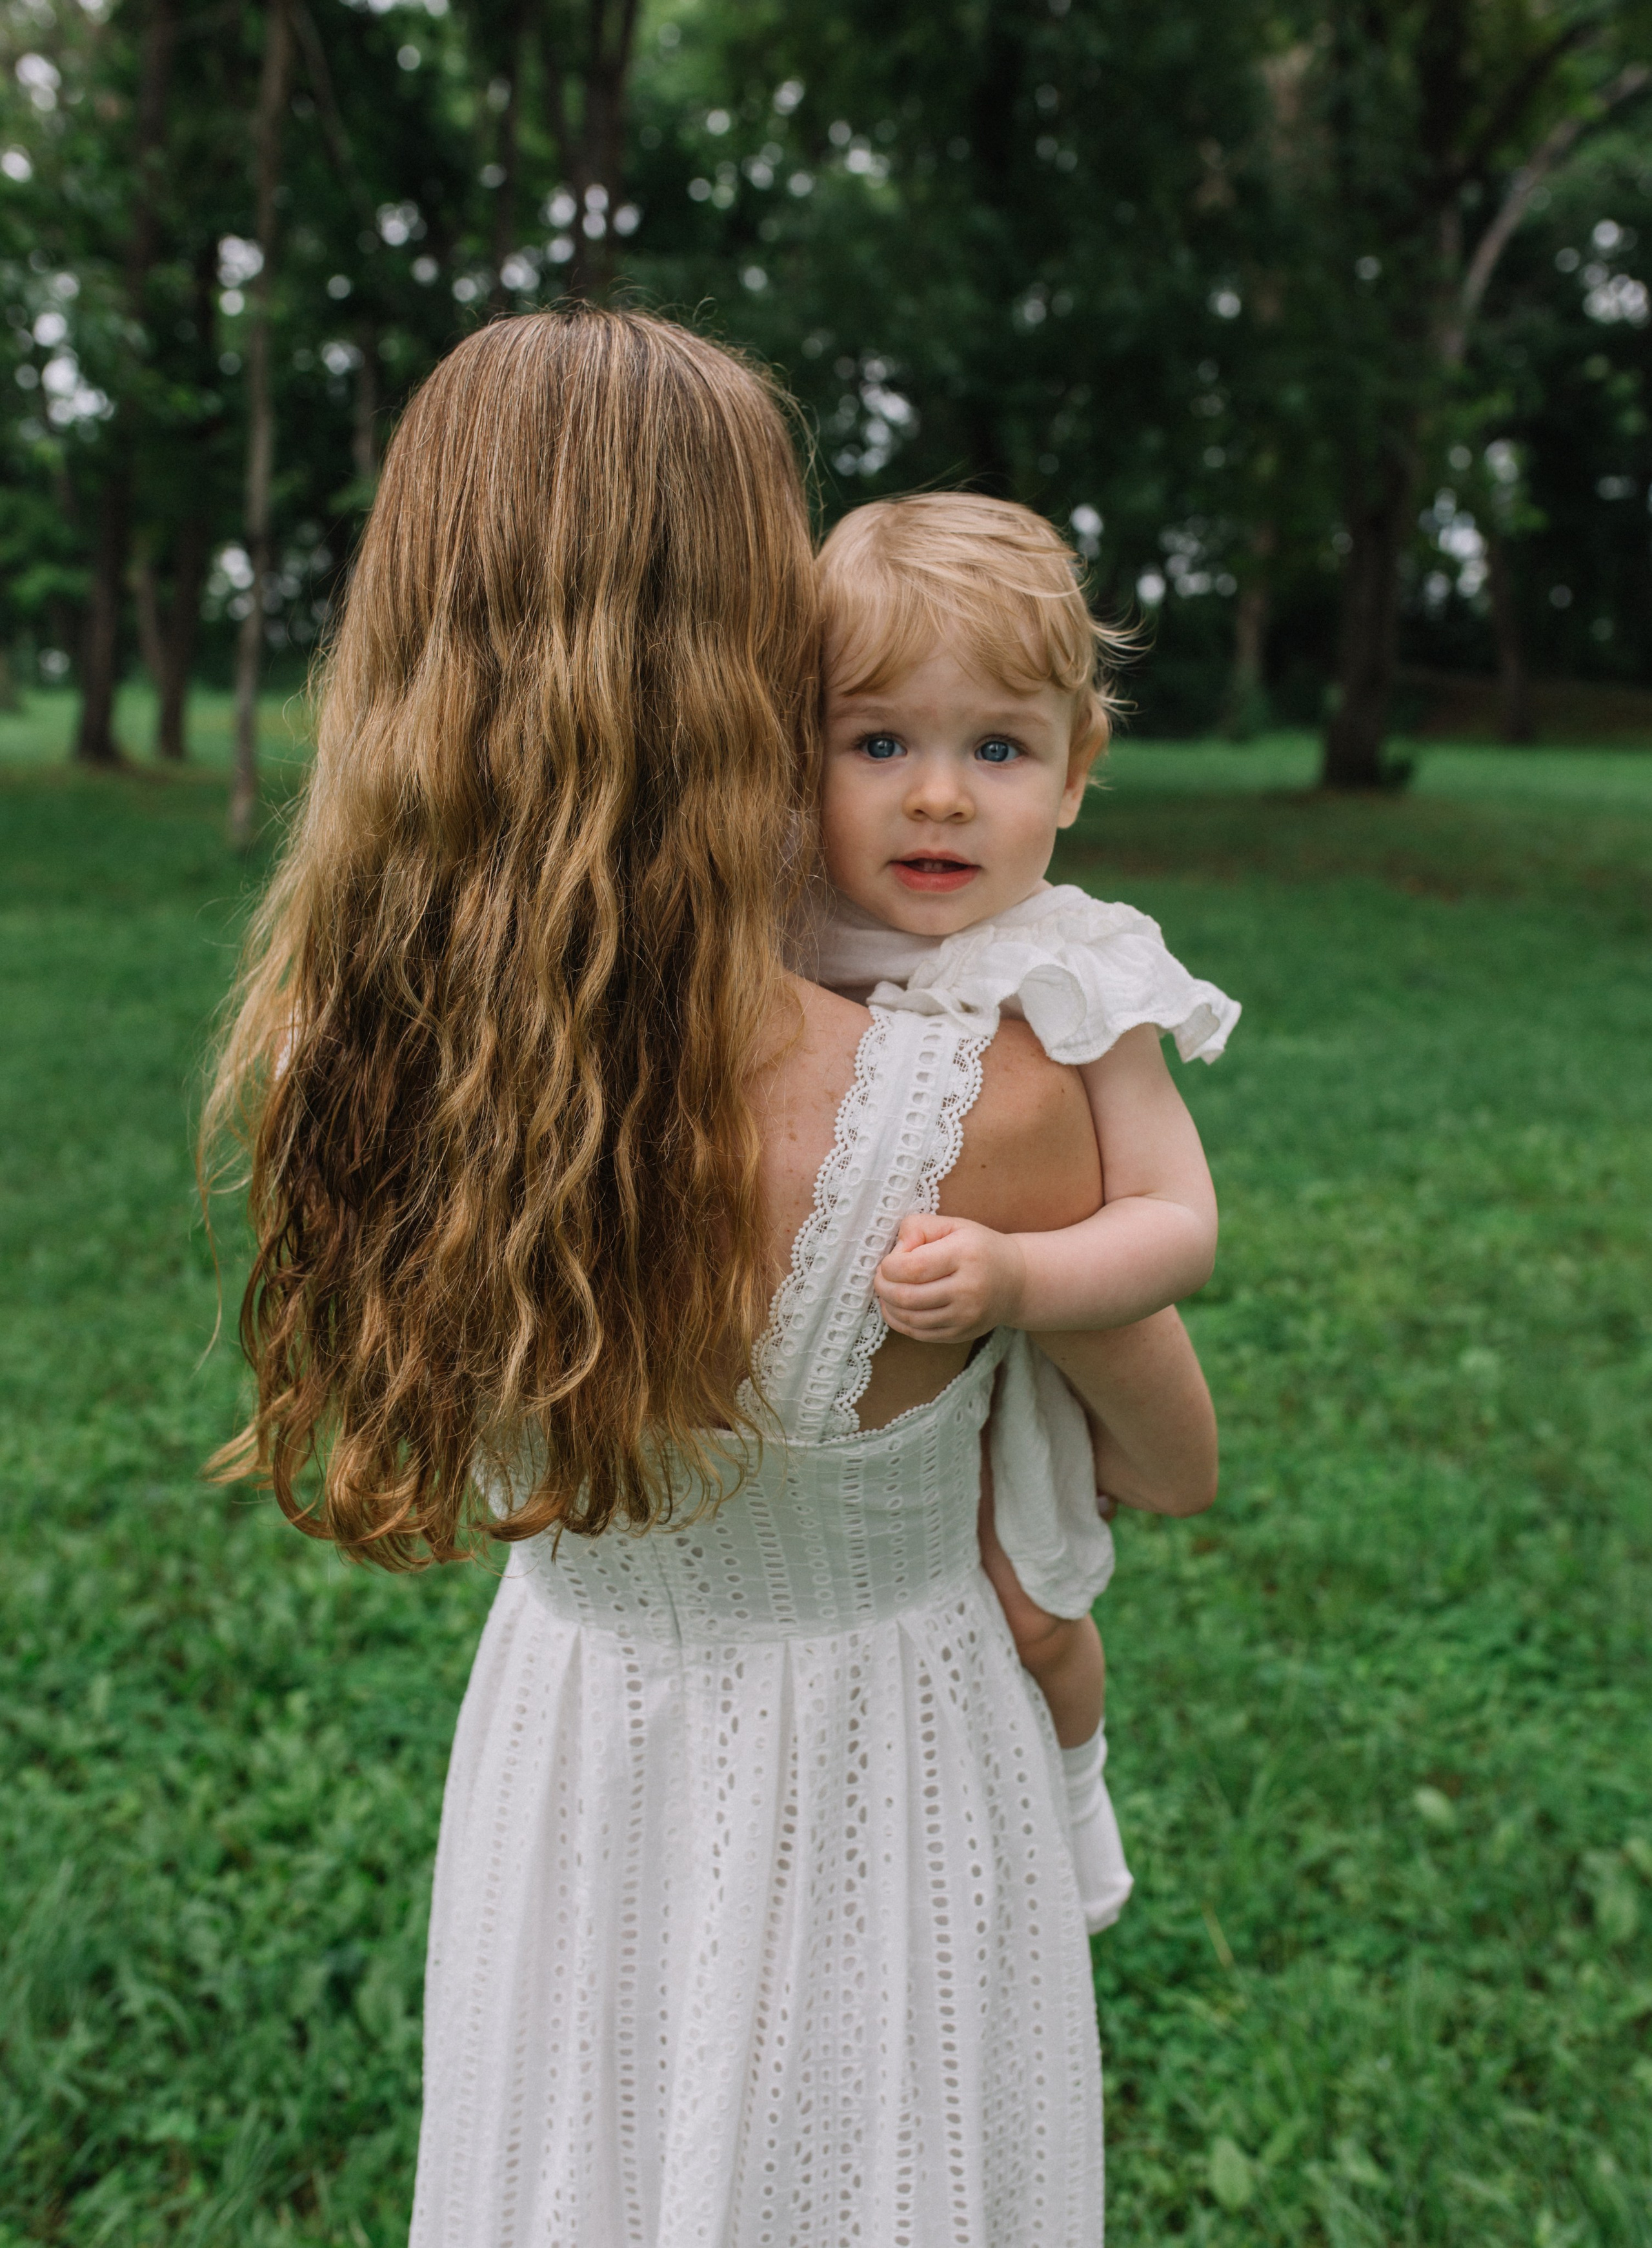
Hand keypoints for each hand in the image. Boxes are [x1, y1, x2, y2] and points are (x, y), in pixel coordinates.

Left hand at [874, 1213, 1027, 1342]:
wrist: (1015, 1280)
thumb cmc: (978, 1248)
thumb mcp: (953, 1225)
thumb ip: (919, 1227)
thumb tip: (896, 1250)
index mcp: (965, 1255)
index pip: (913, 1267)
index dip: (889, 1266)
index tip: (888, 1261)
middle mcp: (968, 1288)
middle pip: (907, 1296)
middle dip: (883, 1287)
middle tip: (881, 1277)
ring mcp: (966, 1316)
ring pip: (910, 1319)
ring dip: (888, 1305)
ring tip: (887, 1291)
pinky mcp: (962, 1334)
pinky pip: (919, 1334)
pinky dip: (899, 1322)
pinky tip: (896, 1308)